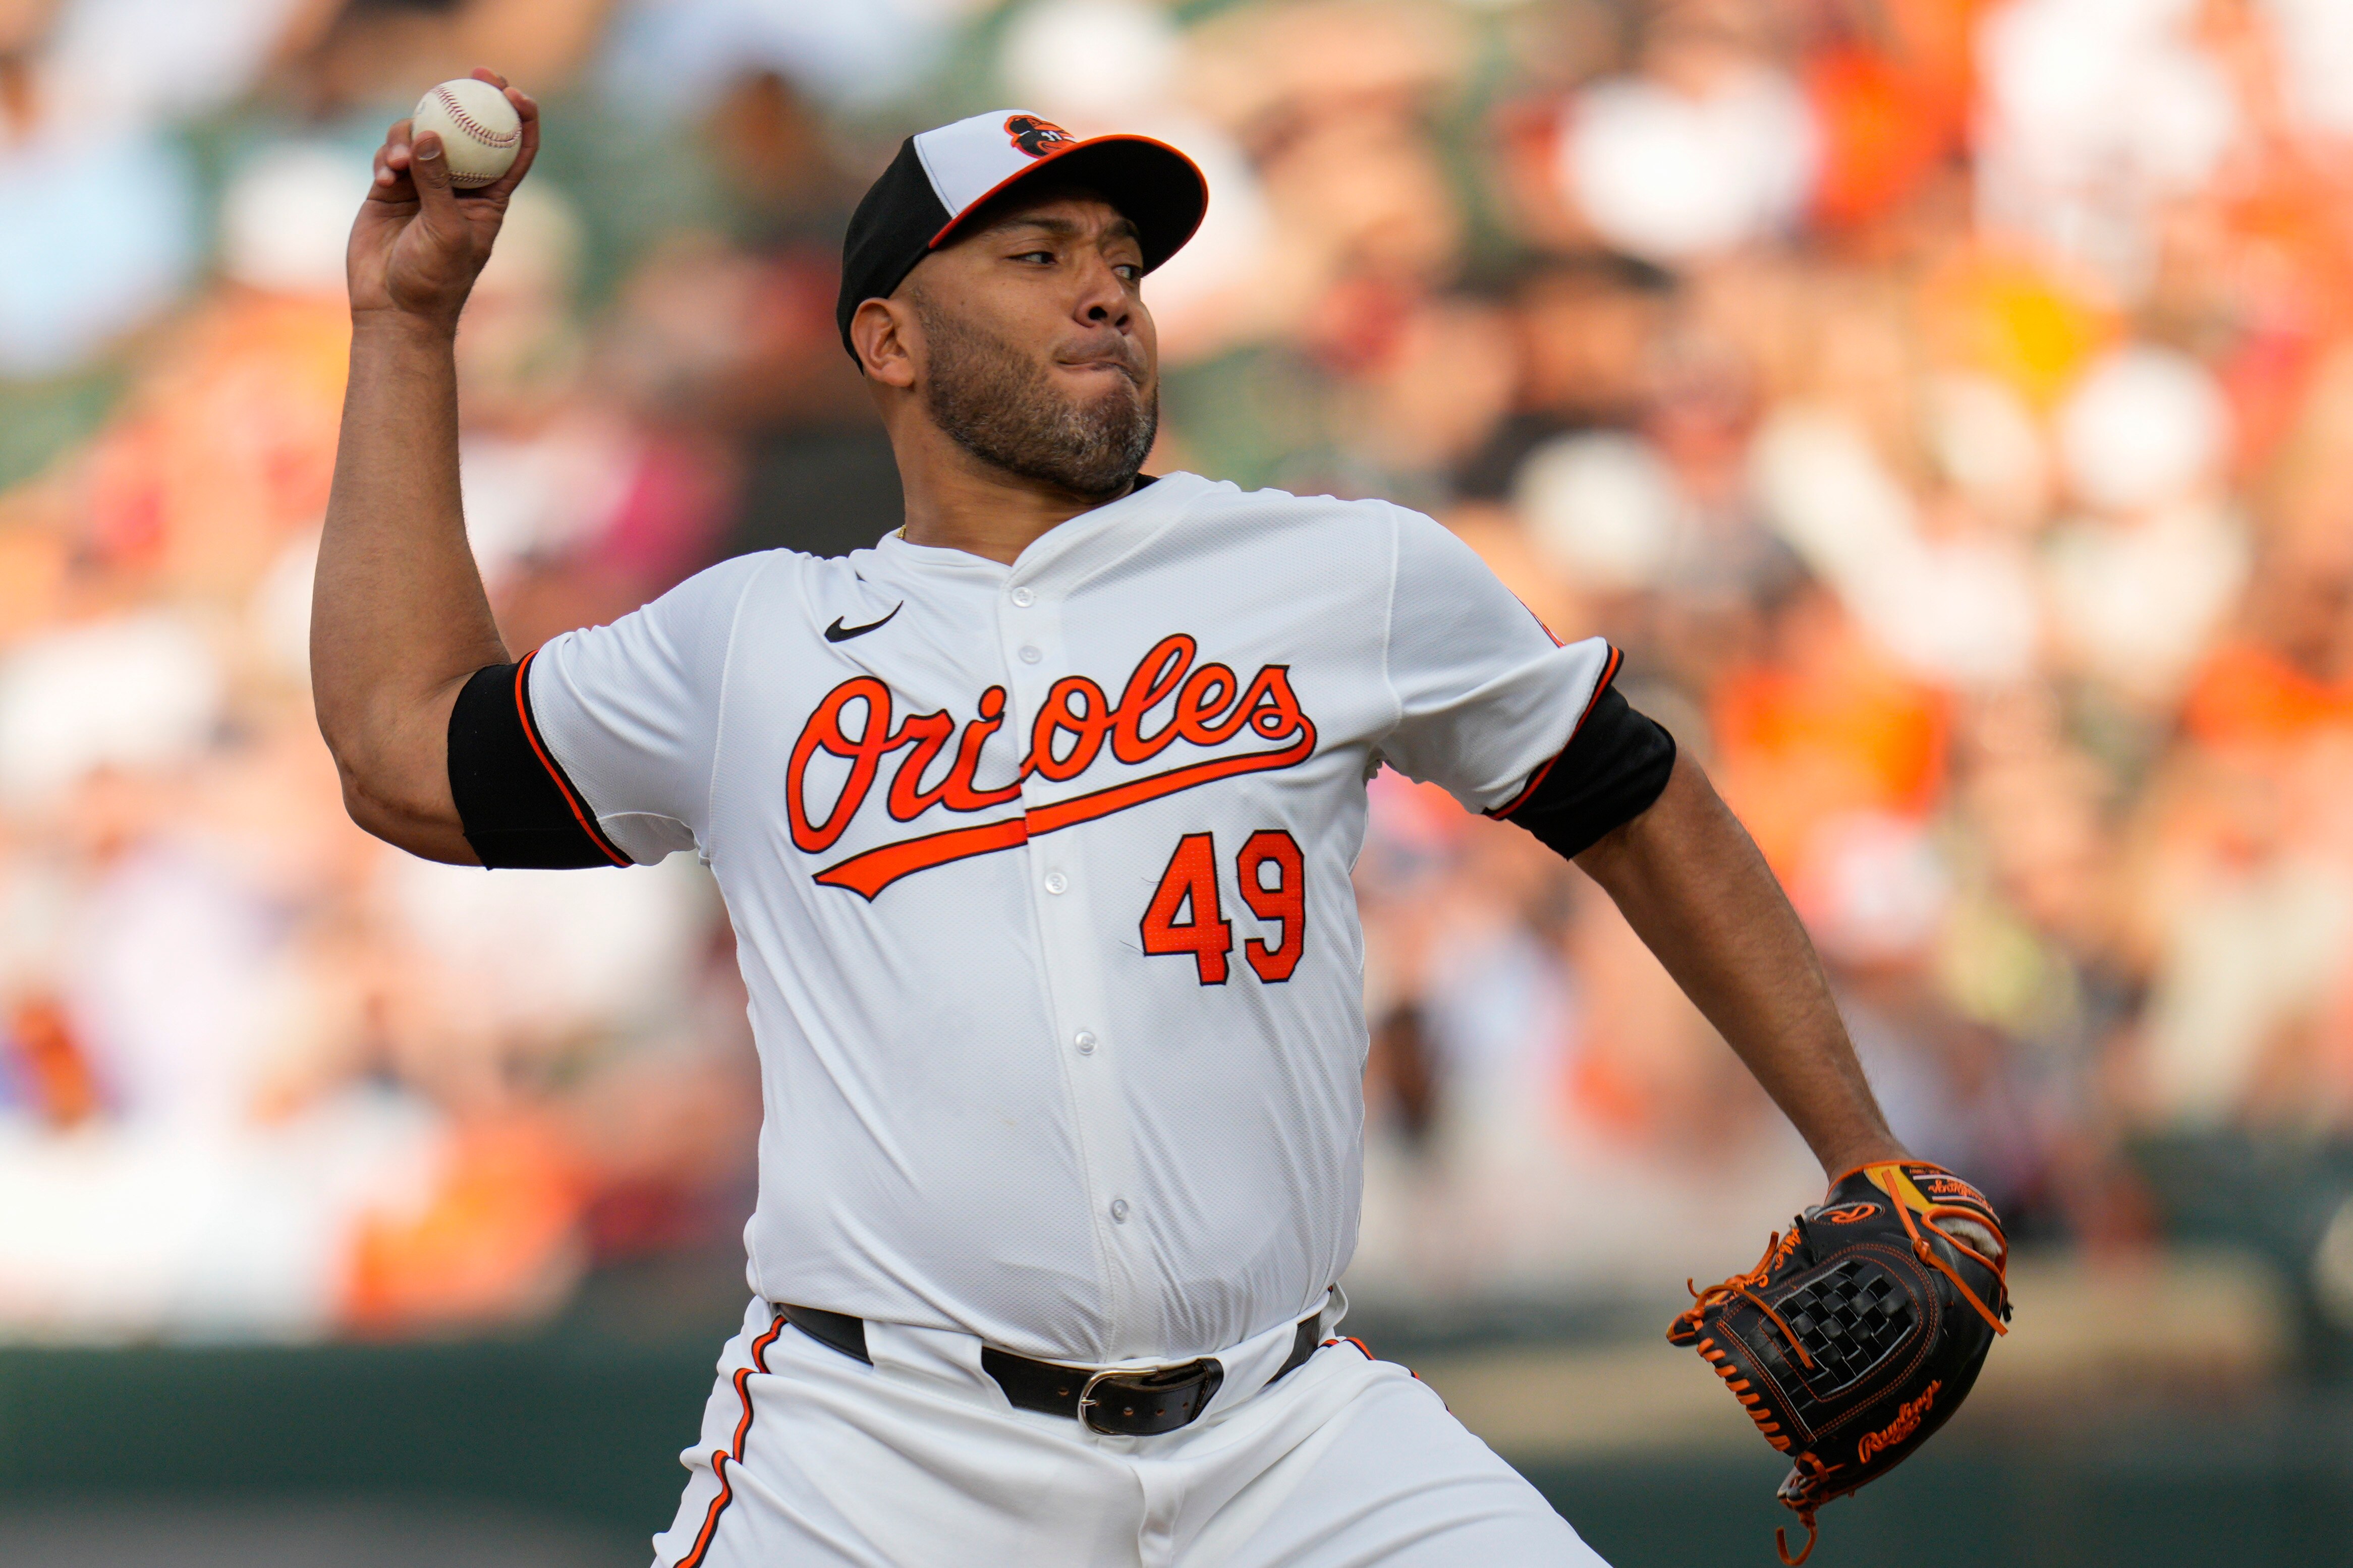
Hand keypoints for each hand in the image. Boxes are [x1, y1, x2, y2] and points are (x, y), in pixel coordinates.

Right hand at [348, 68, 539, 330]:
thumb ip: (439, 184)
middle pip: (470, 130)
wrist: (394, 308)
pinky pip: (392, 155)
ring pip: (423, 136)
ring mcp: (424, 185)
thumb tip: (431, 134)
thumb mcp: (445, 231)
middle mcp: (459, 186)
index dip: (521, 118)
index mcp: (490, 198)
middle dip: (470, 99)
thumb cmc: (433, 279)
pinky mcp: (391, 189)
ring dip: (411, 137)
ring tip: (398, 164)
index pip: (514, 151)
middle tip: (469, 74)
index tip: (515, 93)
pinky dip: (388, 157)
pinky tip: (385, 176)